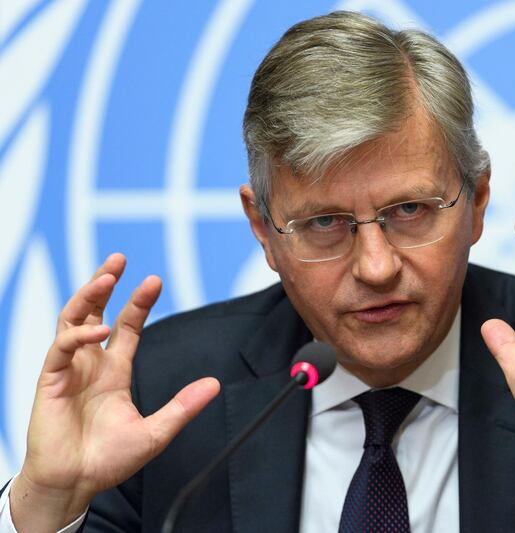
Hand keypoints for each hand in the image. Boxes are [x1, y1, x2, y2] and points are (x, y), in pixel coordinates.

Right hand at [10, 254, 219, 531]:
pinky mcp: (50, 381)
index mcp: (114, 372)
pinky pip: (61, 348)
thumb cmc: (108, 461)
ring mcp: (68, 369)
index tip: (154, 280)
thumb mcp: (155, 432)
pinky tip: (98, 331)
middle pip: (94, 312)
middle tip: (119, 258)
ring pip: (72, 320)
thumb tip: (214, 384)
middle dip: (104, 283)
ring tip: (107, 276)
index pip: (127, 327)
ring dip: (87, 296)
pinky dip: (79, 336)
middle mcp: (90, 364)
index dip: (138, 303)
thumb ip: (182, 407)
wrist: (76, 485)